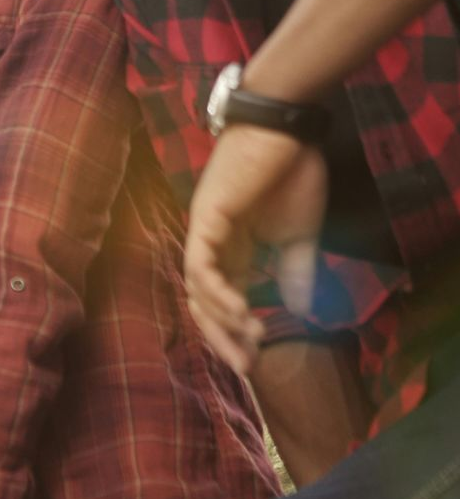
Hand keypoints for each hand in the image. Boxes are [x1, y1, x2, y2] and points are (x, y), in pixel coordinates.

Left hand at [185, 124, 327, 374]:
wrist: (287, 131)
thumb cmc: (292, 174)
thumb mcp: (299, 235)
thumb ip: (295, 271)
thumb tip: (299, 310)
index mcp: (233, 249)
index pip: (224, 299)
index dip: (235, 332)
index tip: (256, 361)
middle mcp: (211, 243)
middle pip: (202, 300)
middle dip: (222, 336)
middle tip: (246, 367)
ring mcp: (204, 230)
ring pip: (197, 287)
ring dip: (223, 318)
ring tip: (252, 337)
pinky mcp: (206, 218)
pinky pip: (200, 263)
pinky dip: (215, 289)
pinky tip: (240, 309)